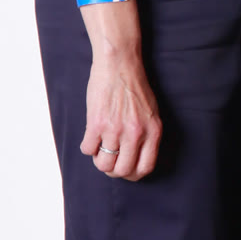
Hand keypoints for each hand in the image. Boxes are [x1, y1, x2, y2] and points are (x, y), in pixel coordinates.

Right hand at [80, 47, 161, 180]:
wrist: (119, 65)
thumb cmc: (135, 87)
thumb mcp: (151, 113)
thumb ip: (147, 135)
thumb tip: (137, 158)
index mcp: (152, 131)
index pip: (145, 167)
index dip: (133, 174)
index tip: (126, 170)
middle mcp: (135, 133)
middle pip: (122, 171)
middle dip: (114, 171)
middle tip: (109, 162)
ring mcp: (115, 129)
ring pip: (103, 164)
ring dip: (99, 160)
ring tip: (99, 149)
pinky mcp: (96, 123)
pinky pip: (88, 149)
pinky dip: (88, 147)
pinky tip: (91, 137)